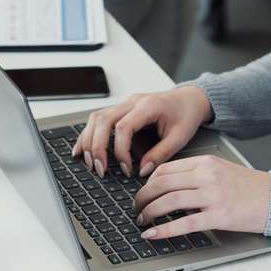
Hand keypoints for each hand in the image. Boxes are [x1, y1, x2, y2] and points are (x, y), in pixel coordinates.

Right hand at [71, 85, 212, 178]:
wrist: (189, 99)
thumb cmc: (185, 115)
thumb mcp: (180, 137)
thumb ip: (161, 154)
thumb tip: (142, 171)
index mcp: (148, 106)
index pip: (124, 127)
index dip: (121, 151)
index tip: (127, 169)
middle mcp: (132, 102)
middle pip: (103, 120)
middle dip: (97, 147)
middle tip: (100, 169)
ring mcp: (124, 103)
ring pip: (96, 118)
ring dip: (88, 140)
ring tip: (88, 162)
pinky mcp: (120, 109)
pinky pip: (98, 118)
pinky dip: (88, 134)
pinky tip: (81, 148)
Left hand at [132, 154, 270, 239]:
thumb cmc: (249, 187)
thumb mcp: (221, 170)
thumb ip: (196, 174)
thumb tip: (167, 186)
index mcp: (206, 162)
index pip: (166, 168)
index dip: (147, 182)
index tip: (142, 192)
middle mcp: (207, 176)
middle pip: (162, 183)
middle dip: (143, 197)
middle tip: (136, 207)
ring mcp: (212, 196)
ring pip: (168, 201)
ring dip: (149, 212)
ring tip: (142, 220)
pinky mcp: (218, 216)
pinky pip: (184, 223)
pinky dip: (164, 230)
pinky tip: (152, 234)